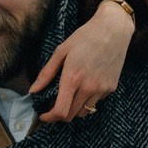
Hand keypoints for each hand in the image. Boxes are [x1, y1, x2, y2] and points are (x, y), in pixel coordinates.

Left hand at [33, 0, 132, 122]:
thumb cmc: (85, 37)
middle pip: (71, 115)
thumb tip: (33, 90)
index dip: (50, 118)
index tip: (44, 115)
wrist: (114, 30)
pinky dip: (87, 100)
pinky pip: (95, 102)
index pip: (60, 111)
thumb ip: (46, 73)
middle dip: (59, 114)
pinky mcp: (111, 88)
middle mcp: (88, 87)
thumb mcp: (61, 51)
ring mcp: (102, 89)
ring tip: (70, 96)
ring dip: (74, 109)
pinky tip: (86, 85)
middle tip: (54, 104)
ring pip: (84, 112)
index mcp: (72, 78)